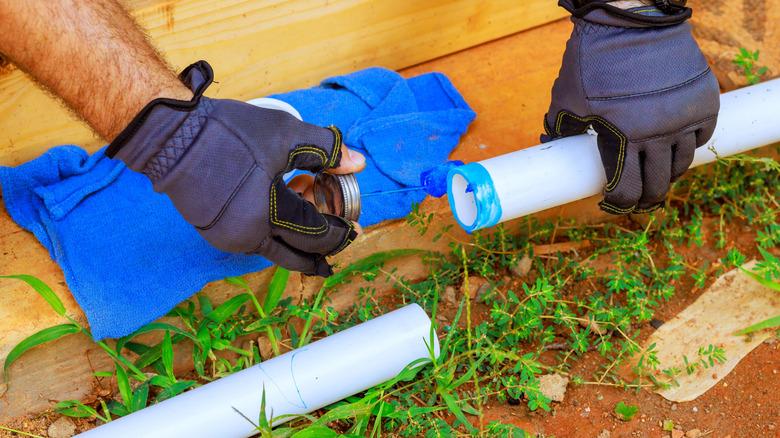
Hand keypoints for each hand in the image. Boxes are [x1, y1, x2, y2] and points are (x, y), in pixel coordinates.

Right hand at [107, 61, 365, 275]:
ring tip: (308, 200)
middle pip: (294, 257)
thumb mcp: (285, 133)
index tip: (354, 228)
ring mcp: (226, 237)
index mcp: (268, 216)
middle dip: (320, 253)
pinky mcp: (212, 231)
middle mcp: (246, 236)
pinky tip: (282, 199)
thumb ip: (326, 150)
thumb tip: (358, 162)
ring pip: (273, 248)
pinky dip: (272, 226)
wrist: (169, 133)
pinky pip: (253, 237)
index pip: (316, 236)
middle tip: (337, 249)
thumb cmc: (228, 132)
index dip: (339, 233)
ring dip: (296, 235)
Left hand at [543, 1, 719, 213]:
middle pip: (657, 185)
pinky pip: (700, 136)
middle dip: (645, 198)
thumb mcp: (565, 101)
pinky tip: (674, 146)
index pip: (626, 190)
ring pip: (681, 164)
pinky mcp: (704, 101)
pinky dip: (688, 145)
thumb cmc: (591, 62)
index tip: (613, 203)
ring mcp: (684, 118)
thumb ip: (559, 129)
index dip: (619, 203)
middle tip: (638, 200)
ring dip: (666, 174)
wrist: (629, 22)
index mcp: (621, 139)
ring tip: (655, 175)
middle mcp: (658, 134)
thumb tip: (550, 148)